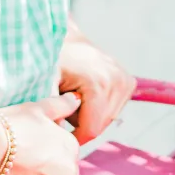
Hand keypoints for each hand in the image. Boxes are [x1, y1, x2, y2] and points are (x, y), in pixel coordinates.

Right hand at [0, 92, 91, 174]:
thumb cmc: (7, 126)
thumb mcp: (36, 109)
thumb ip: (60, 105)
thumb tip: (76, 99)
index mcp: (70, 145)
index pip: (71, 153)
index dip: (55, 153)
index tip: (38, 153)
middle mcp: (71, 169)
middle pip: (72, 174)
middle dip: (59, 172)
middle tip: (35, 168)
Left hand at [58, 22, 136, 144]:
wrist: (65, 39)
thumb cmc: (52, 60)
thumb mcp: (46, 81)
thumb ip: (51, 107)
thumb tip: (58, 132)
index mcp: (98, 83)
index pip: (91, 129)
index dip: (75, 136)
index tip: (60, 133)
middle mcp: (117, 81)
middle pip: (101, 125)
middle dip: (82, 122)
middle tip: (65, 106)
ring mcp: (125, 80)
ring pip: (109, 118)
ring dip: (91, 115)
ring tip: (74, 97)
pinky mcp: (128, 81)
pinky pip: (115, 107)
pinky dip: (100, 106)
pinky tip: (87, 93)